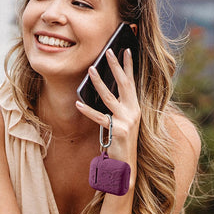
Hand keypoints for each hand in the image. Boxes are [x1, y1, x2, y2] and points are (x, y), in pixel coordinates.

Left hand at [76, 48, 140, 180]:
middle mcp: (133, 111)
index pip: (132, 82)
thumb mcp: (124, 120)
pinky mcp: (117, 131)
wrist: (127, 163)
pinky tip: (78, 103)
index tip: (126, 50)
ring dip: (99, 82)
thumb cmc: (122, 140)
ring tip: (90, 69)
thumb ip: (119, 105)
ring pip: (109, 97)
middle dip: (116, 66)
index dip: (129, 66)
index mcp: (135, 107)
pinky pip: (99, 118)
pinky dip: (88, 110)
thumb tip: (106, 88)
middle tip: (109, 51)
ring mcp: (126, 121)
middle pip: (124, 84)